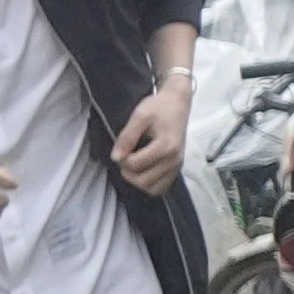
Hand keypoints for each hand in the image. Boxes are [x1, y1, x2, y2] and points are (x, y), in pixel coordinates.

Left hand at [115, 77, 194, 196]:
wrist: (177, 103)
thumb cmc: (158, 107)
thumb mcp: (139, 116)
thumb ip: (127, 137)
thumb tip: (116, 158)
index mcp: (166, 146)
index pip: (134, 165)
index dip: (122, 158)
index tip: (122, 147)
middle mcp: (175, 160)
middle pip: (143, 182)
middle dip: (128, 172)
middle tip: (126, 156)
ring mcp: (177, 166)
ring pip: (152, 189)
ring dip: (137, 180)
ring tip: (134, 163)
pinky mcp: (177, 169)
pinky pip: (161, 188)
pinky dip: (148, 183)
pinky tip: (142, 170)